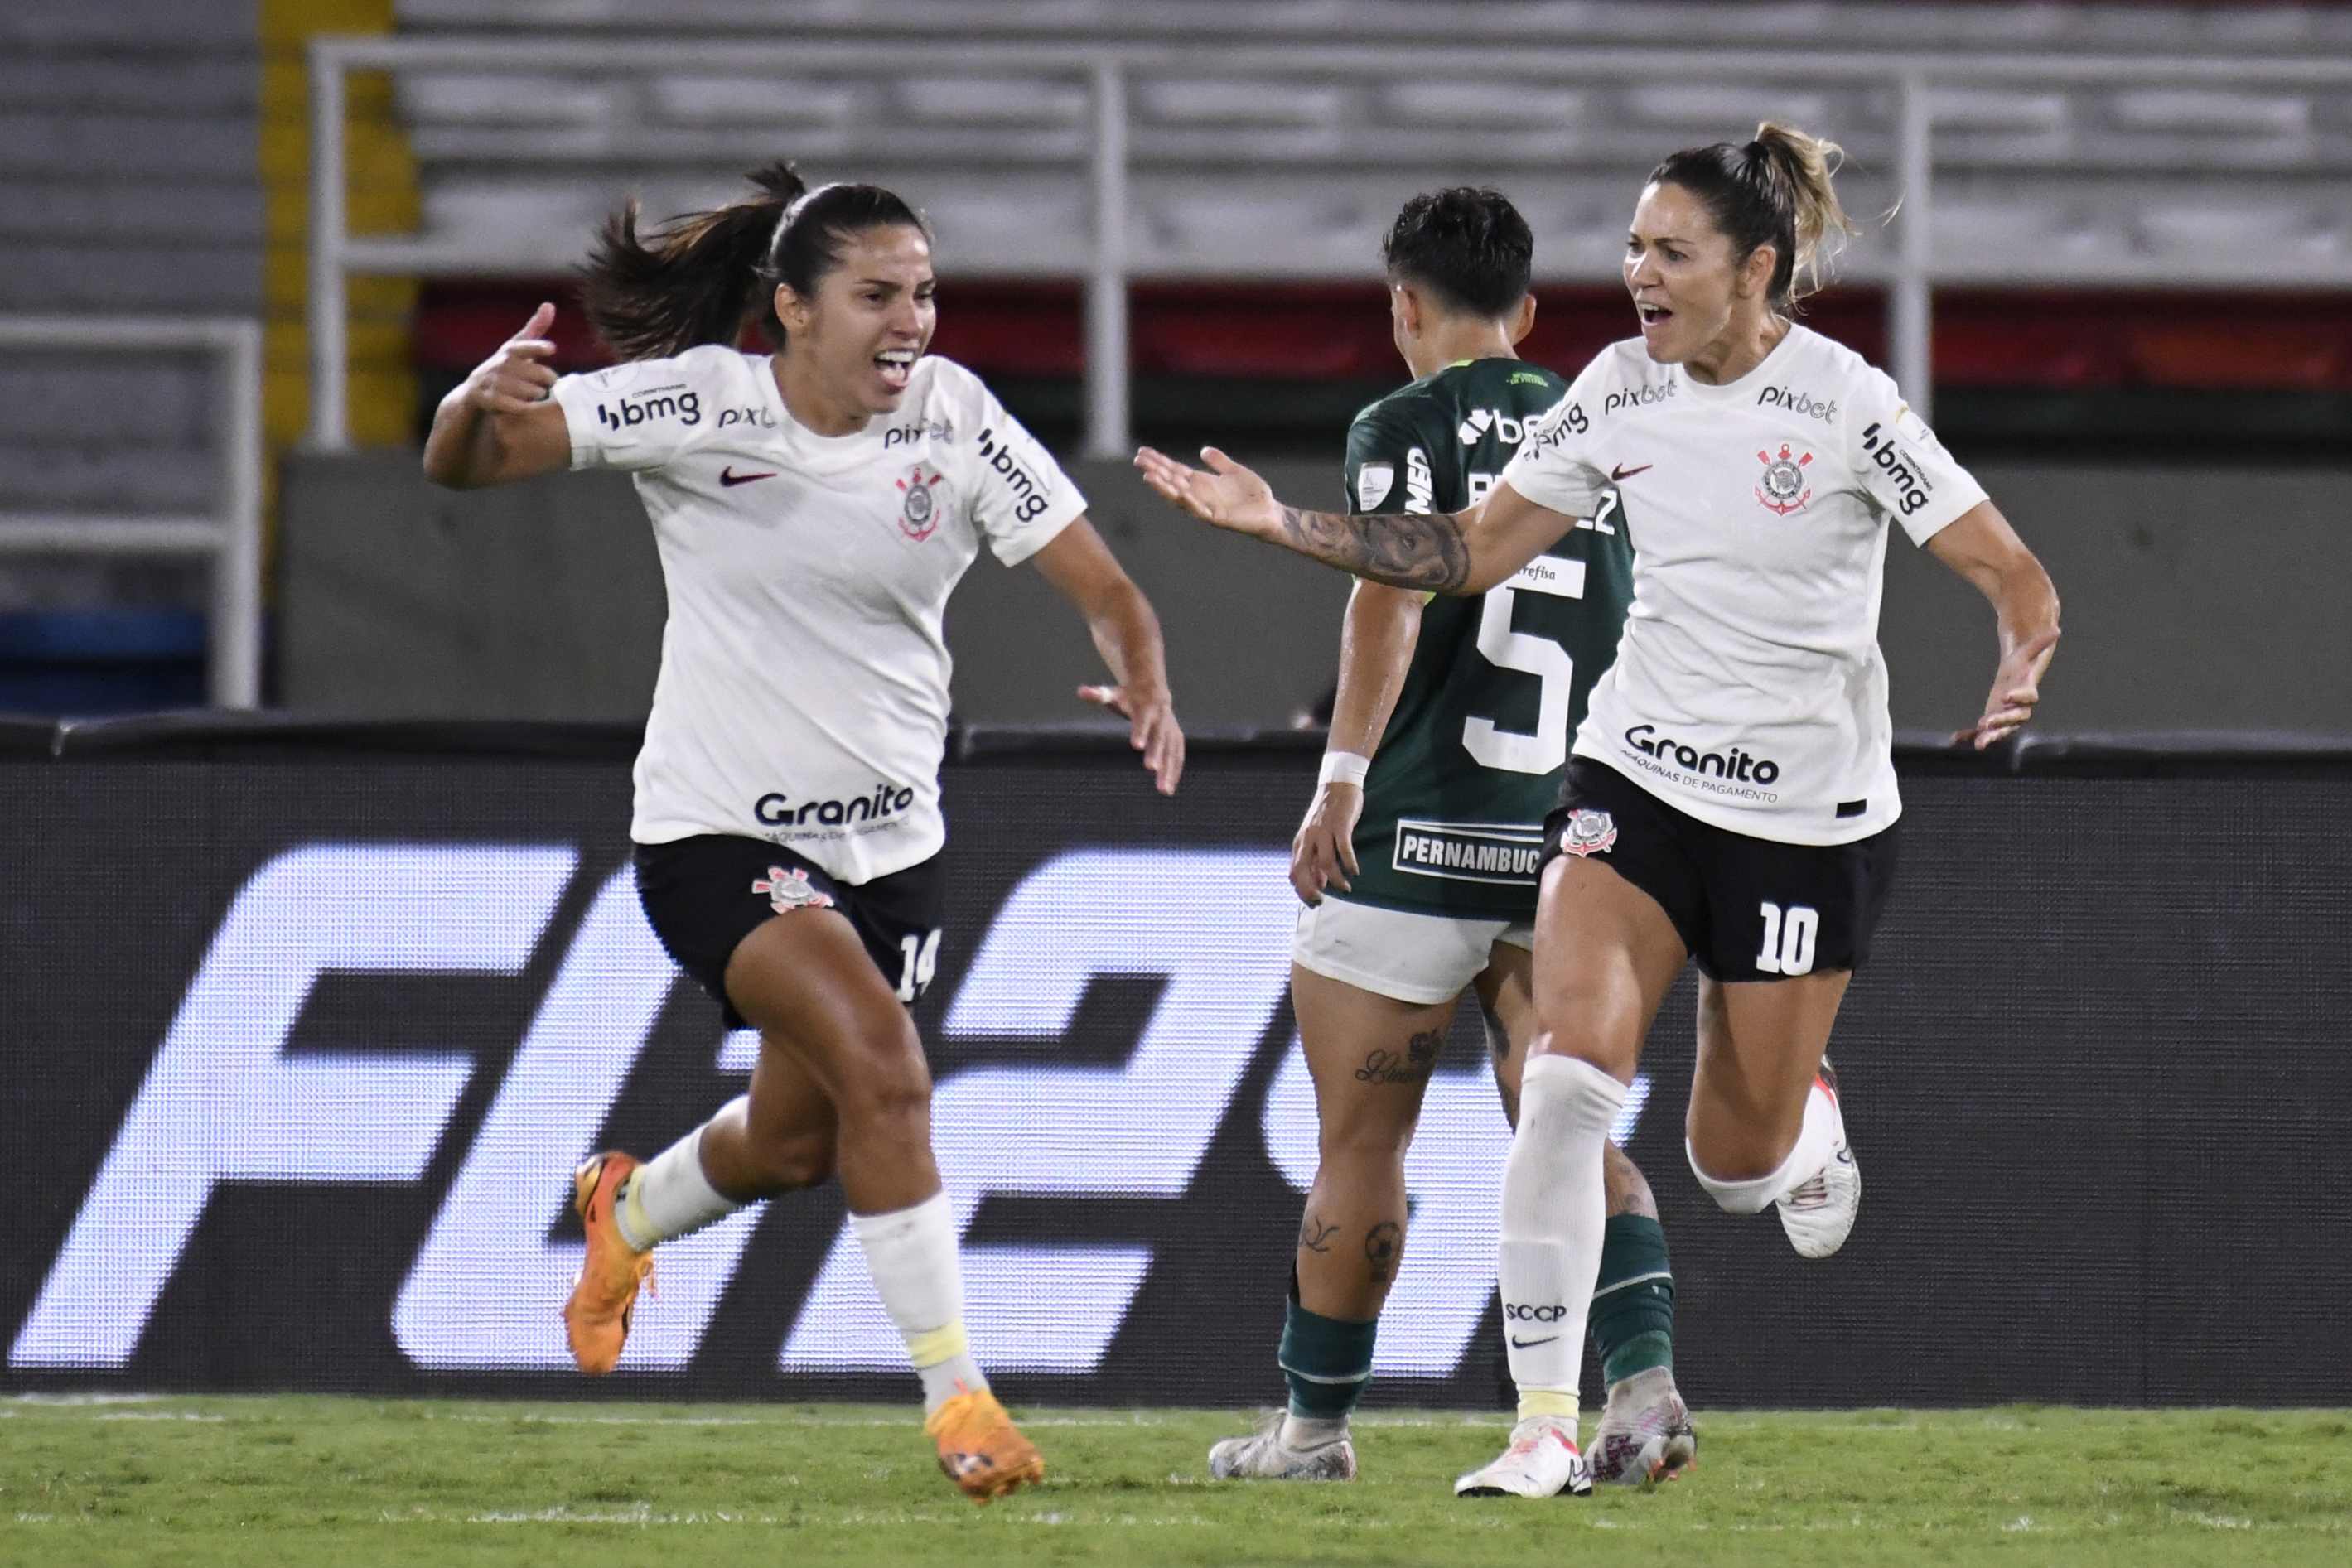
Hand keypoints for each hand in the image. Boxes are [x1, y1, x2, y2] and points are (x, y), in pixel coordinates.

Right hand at [466, 302, 559, 414]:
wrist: (474, 392)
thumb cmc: (505, 368)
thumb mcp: (518, 348)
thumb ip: (535, 329)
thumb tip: (550, 305)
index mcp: (509, 351)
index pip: (523, 346)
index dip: (537, 347)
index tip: (552, 349)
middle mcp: (498, 364)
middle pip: (523, 369)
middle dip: (540, 374)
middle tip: (553, 380)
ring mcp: (490, 382)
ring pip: (515, 387)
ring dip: (531, 390)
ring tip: (539, 392)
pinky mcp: (485, 399)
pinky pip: (505, 403)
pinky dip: (517, 406)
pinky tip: (527, 406)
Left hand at [1080, 683, 1183, 794]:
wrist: (1152, 687)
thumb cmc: (1128, 695)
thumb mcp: (1114, 693)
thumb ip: (1099, 695)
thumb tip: (1081, 691)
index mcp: (1145, 708)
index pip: (1142, 721)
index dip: (1140, 732)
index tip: (1136, 746)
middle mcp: (1161, 719)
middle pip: (1159, 737)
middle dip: (1156, 753)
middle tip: (1151, 768)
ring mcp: (1171, 729)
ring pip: (1172, 750)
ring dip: (1169, 770)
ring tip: (1164, 791)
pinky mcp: (1176, 738)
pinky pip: (1178, 756)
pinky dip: (1175, 771)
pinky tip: (1170, 787)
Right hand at [1133, 446, 1283, 538]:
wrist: (1270, 511)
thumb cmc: (1253, 494)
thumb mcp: (1234, 471)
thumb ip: (1219, 462)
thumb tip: (1204, 450)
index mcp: (1202, 483)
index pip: (1175, 471)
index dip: (1159, 462)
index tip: (1143, 452)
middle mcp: (1200, 495)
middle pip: (1172, 482)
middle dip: (1155, 471)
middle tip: (1139, 461)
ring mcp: (1207, 507)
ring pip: (1180, 497)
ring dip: (1165, 488)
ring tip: (1150, 477)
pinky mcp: (1218, 518)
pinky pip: (1200, 510)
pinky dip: (1190, 502)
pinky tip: (1181, 492)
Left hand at [1290, 782, 1362, 904]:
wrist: (1338, 784)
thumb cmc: (1328, 813)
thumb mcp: (1316, 837)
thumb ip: (1315, 859)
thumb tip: (1319, 883)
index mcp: (1300, 842)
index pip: (1294, 872)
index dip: (1301, 890)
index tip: (1313, 901)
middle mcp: (1308, 838)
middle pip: (1303, 870)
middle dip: (1311, 890)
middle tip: (1322, 901)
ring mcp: (1324, 831)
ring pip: (1325, 863)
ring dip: (1336, 880)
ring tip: (1346, 888)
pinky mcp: (1340, 825)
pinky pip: (1344, 850)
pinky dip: (1349, 864)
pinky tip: (1355, 872)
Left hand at [1958, 625, 2058, 748]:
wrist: (2015, 677)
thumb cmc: (2022, 665)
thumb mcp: (2028, 652)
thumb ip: (2041, 643)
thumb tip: (2057, 629)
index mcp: (2027, 692)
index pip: (2029, 697)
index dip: (2019, 696)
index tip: (2006, 695)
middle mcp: (2018, 709)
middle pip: (2014, 719)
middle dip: (2002, 721)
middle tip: (1986, 721)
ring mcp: (2005, 717)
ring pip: (2000, 730)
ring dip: (1990, 736)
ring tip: (1979, 744)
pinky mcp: (1992, 720)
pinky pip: (1982, 731)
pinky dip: (1970, 735)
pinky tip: (1956, 738)